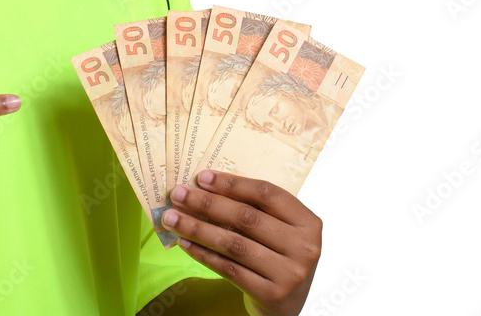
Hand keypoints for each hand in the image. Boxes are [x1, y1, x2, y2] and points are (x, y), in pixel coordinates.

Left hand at [160, 170, 320, 315]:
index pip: (266, 193)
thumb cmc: (278, 255)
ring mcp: (289, 274)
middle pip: (247, 217)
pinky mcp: (272, 295)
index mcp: (308, 222)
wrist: (287, 304)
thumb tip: (205, 184)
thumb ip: (254, 207)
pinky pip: (229, 268)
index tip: (202, 177)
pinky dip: (203, 253)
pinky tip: (185, 242)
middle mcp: (304, 248)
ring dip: (198, 228)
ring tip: (173, 218)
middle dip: (207, 203)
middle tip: (178, 194)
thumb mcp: (278, 228)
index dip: (232, 183)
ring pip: (234, 243)